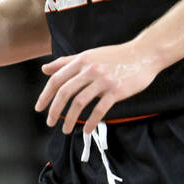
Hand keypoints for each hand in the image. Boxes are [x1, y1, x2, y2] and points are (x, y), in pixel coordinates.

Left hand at [34, 43, 160, 133]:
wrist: (144, 54)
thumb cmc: (115, 56)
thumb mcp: (89, 55)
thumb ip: (66, 62)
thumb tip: (45, 69)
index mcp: (82, 60)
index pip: (57, 79)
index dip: (45, 95)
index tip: (39, 108)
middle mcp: (90, 69)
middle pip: (65, 92)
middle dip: (55, 110)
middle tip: (50, 122)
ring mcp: (103, 80)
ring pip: (80, 102)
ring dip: (70, 119)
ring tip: (65, 129)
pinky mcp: (116, 91)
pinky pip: (99, 109)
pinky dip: (90, 122)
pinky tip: (86, 130)